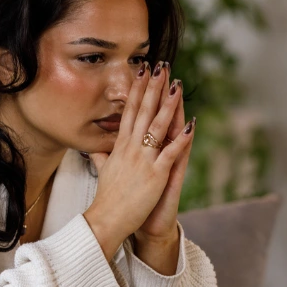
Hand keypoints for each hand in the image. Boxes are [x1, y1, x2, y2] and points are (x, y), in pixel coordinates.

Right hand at [82, 61, 195, 259]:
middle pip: (144, 112)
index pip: (130, 111)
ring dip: (169, 105)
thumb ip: (102, 156)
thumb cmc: (107, 198)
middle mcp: (131, 149)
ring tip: (177, 86)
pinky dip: (181, 139)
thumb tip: (95, 147)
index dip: (138, 90)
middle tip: (161, 66)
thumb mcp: (104, 171)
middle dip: (153, 88)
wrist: (107, 220)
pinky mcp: (155, 175)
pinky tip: (191, 126)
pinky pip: (170, 153)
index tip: (143, 72)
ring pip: (158, 126)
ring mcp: (144, 160)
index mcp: (121, 146)